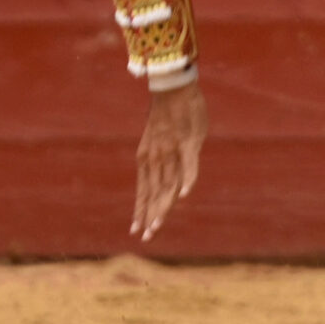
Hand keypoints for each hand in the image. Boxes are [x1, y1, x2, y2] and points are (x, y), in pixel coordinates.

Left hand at [131, 76, 206, 240]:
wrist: (172, 86)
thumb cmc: (169, 112)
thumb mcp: (157, 138)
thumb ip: (162, 158)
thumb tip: (166, 173)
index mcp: (146, 157)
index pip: (143, 190)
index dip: (140, 210)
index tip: (135, 229)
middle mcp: (156, 158)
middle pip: (154, 193)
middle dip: (150, 216)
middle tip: (146, 237)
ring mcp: (171, 151)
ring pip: (167, 184)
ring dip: (162, 207)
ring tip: (156, 226)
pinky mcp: (187, 142)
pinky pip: (189, 164)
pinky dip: (187, 179)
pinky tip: (184, 196)